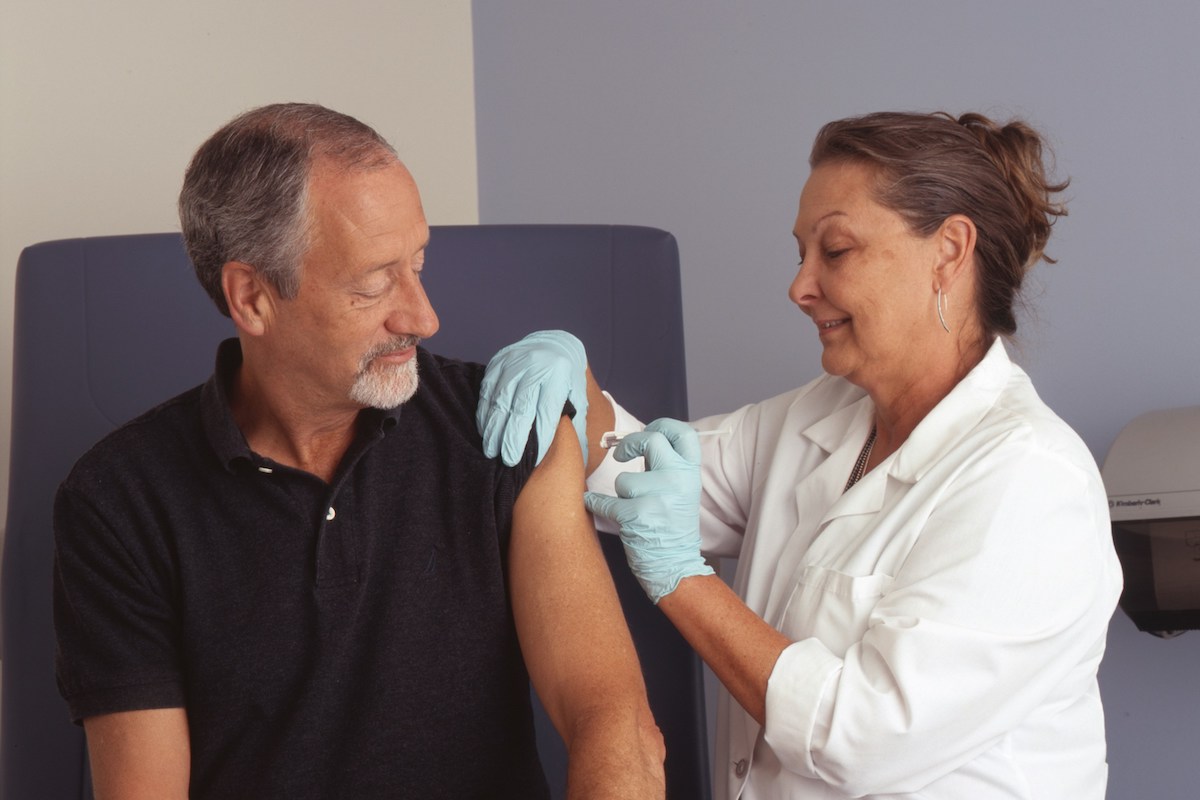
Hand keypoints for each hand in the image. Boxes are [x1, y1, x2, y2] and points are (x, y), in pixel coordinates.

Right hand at [477, 330, 588, 466]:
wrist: (555, 345)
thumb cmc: (568, 378)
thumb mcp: (579, 396)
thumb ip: (577, 424)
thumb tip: (579, 457)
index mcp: (559, 375)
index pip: (547, 411)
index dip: (540, 437)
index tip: (534, 460)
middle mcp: (535, 366)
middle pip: (521, 407)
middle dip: (513, 437)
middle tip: (508, 460)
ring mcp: (514, 362)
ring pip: (500, 400)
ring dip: (494, 428)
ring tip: (492, 451)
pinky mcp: (497, 362)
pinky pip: (487, 391)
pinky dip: (485, 413)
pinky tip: (486, 430)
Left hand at [584, 418, 713, 603]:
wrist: (674, 566)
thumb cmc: (671, 526)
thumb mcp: (678, 490)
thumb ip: (663, 465)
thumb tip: (636, 440)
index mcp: (691, 473)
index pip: (684, 434)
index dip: (662, 424)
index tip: (647, 429)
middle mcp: (679, 481)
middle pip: (651, 440)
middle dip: (628, 444)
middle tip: (619, 454)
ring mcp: (659, 497)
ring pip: (624, 479)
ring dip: (620, 493)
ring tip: (630, 507)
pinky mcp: (638, 516)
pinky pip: (605, 501)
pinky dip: (596, 504)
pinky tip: (593, 505)